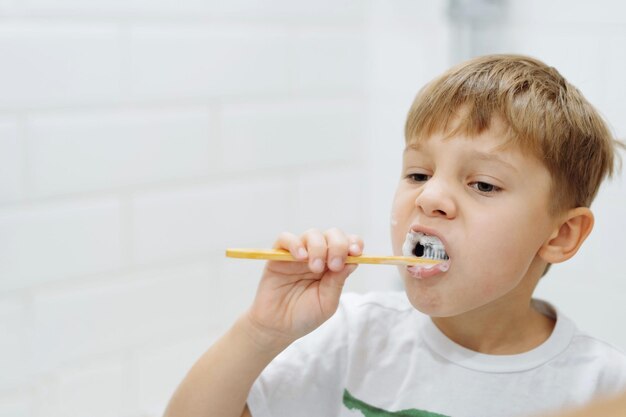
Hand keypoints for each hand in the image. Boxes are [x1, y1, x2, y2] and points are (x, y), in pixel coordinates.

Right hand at [242, 228, 362, 350]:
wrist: (277, 327)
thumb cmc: (304, 316)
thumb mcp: (327, 303)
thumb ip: (338, 282)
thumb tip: (353, 261)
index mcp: (333, 266)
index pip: (347, 245)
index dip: (353, 244)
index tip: (356, 253)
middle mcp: (318, 256)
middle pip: (332, 234)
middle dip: (338, 246)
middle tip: (334, 265)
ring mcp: (298, 255)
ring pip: (312, 234)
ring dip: (318, 248)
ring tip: (315, 268)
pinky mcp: (278, 256)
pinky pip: (285, 238)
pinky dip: (295, 243)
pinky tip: (300, 257)